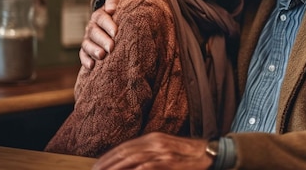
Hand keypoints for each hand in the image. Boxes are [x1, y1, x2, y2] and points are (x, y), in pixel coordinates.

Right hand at [79, 0, 119, 69]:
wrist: (115, 23)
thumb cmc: (120, 14)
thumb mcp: (119, 5)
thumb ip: (114, 3)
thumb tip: (111, 9)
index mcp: (100, 15)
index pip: (101, 18)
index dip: (108, 25)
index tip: (116, 32)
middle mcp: (92, 27)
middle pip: (94, 32)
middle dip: (102, 40)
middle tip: (111, 47)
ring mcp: (88, 39)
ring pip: (87, 44)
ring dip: (93, 50)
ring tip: (101, 56)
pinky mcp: (86, 50)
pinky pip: (83, 55)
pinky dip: (85, 60)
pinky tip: (91, 66)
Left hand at [92, 132, 212, 169]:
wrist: (208, 153)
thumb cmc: (186, 154)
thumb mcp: (165, 147)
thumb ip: (148, 152)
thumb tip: (129, 161)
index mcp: (153, 137)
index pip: (125, 146)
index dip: (109, 156)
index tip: (97, 165)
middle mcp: (155, 142)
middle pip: (125, 152)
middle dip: (108, 163)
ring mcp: (163, 152)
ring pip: (133, 159)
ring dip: (116, 168)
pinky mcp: (170, 162)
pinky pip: (148, 167)